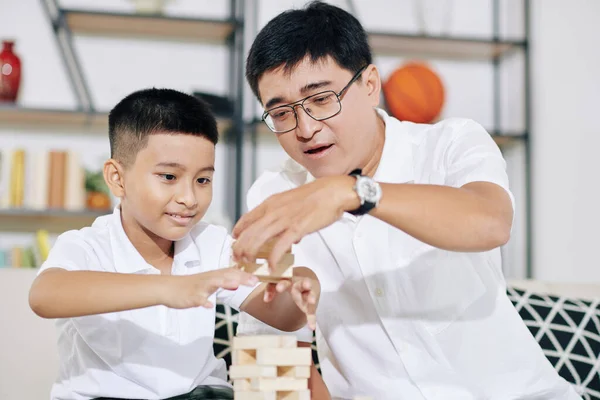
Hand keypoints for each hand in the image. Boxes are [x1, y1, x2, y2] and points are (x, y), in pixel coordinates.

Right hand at [160, 267, 257, 308]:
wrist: (166, 288)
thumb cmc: (189, 286)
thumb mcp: (208, 283)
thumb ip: (223, 282)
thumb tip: (238, 281)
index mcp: (213, 276)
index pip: (232, 272)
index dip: (246, 275)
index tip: (260, 278)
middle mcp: (208, 279)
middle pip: (226, 276)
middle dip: (241, 277)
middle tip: (255, 281)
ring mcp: (199, 287)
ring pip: (212, 283)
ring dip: (224, 283)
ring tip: (236, 285)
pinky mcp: (190, 296)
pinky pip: (196, 299)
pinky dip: (202, 302)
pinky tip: (209, 306)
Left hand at [232, 175, 358, 267]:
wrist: (332, 192)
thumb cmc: (315, 196)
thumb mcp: (291, 202)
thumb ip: (283, 218)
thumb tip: (285, 237)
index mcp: (271, 203)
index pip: (248, 218)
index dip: (238, 230)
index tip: (234, 239)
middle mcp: (274, 211)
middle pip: (249, 231)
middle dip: (239, 247)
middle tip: (237, 258)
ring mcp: (284, 220)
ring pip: (259, 239)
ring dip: (251, 253)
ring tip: (248, 264)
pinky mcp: (296, 229)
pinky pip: (280, 247)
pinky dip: (273, 259)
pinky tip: (271, 267)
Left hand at [264, 267, 319, 329]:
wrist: (305, 282)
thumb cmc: (288, 282)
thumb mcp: (278, 283)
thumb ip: (270, 289)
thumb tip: (266, 299)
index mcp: (290, 279)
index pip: (285, 280)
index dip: (282, 284)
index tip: (279, 288)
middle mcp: (300, 284)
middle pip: (303, 283)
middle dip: (305, 283)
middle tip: (307, 284)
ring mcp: (307, 293)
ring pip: (310, 294)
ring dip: (311, 297)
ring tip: (312, 300)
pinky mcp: (311, 303)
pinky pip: (312, 310)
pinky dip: (312, 319)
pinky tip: (312, 327)